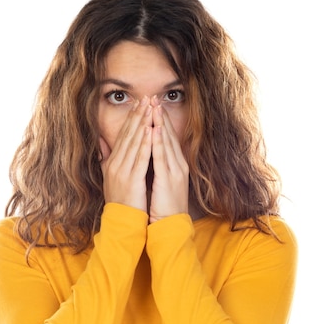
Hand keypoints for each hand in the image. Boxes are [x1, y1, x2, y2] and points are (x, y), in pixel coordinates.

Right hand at [99, 96, 152, 212]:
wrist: (121, 223)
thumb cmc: (120, 201)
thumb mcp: (110, 176)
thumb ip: (105, 158)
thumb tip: (100, 142)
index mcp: (112, 163)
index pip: (122, 135)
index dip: (131, 118)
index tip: (139, 103)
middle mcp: (115, 164)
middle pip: (128, 135)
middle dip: (138, 115)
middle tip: (146, 98)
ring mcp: (122, 172)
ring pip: (134, 143)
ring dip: (142, 124)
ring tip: (150, 108)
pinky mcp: (132, 180)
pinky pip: (140, 158)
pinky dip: (145, 143)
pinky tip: (150, 131)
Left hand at [149, 99, 188, 222]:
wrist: (171, 226)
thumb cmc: (163, 206)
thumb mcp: (158, 183)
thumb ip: (153, 167)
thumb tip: (146, 155)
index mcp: (175, 165)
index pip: (167, 139)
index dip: (160, 121)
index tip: (153, 106)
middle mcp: (178, 165)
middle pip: (168, 136)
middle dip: (160, 116)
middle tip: (153, 98)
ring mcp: (175, 171)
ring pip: (166, 142)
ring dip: (160, 123)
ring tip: (154, 107)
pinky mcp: (169, 179)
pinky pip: (162, 157)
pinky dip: (158, 142)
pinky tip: (154, 129)